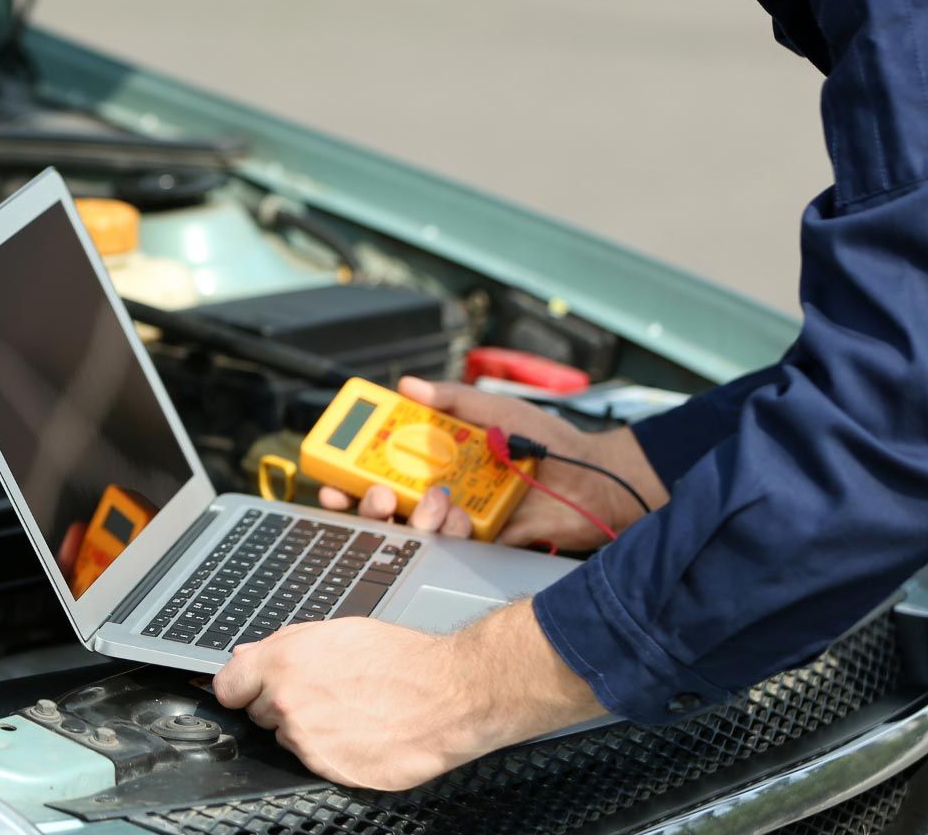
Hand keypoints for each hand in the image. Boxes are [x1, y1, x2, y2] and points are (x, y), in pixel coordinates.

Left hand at [212, 601, 602, 788]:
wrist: (448, 695)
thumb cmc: (399, 659)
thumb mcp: (336, 631)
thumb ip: (284, 645)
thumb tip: (246, 655)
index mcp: (283, 662)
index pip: (227, 687)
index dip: (241, 687)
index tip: (252, 689)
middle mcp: (288, 704)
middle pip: (260, 713)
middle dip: (283, 704)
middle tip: (324, 691)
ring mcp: (308, 742)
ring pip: (289, 738)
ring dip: (309, 728)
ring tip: (351, 709)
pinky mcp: (330, 770)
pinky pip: (316, 761)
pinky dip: (332, 750)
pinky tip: (361, 731)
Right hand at [318, 376, 666, 549]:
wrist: (594, 482)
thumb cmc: (549, 441)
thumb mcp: (497, 410)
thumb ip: (453, 399)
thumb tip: (410, 384)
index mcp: (439, 454)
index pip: (383, 461)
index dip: (352, 468)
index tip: (333, 470)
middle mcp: (441, 486)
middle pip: (384, 500)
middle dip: (367, 500)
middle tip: (374, 494)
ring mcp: (457, 516)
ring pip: (410, 526)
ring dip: (411, 516)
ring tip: (434, 501)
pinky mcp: (479, 543)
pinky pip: (447, 543)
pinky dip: (446, 531)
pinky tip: (458, 518)